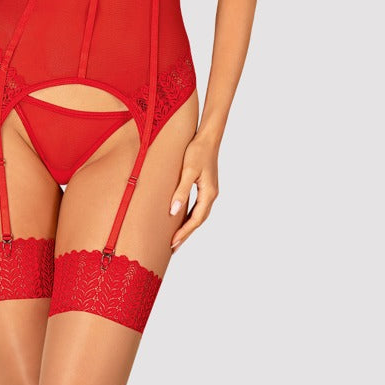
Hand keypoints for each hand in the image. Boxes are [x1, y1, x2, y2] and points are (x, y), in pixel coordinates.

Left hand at [168, 135, 218, 251]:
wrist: (208, 137)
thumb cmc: (197, 151)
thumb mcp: (187, 171)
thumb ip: (181, 191)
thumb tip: (174, 211)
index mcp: (209, 193)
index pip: (196, 219)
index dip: (184, 233)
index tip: (172, 243)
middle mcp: (211, 195)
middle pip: (199, 220)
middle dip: (186, 234)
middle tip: (172, 247)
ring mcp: (210, 191)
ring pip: (199, 214)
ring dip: (188, 226)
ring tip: (176, 238)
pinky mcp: (205, 186)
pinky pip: (198, 206)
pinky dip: (190, 215)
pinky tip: (181, 218)